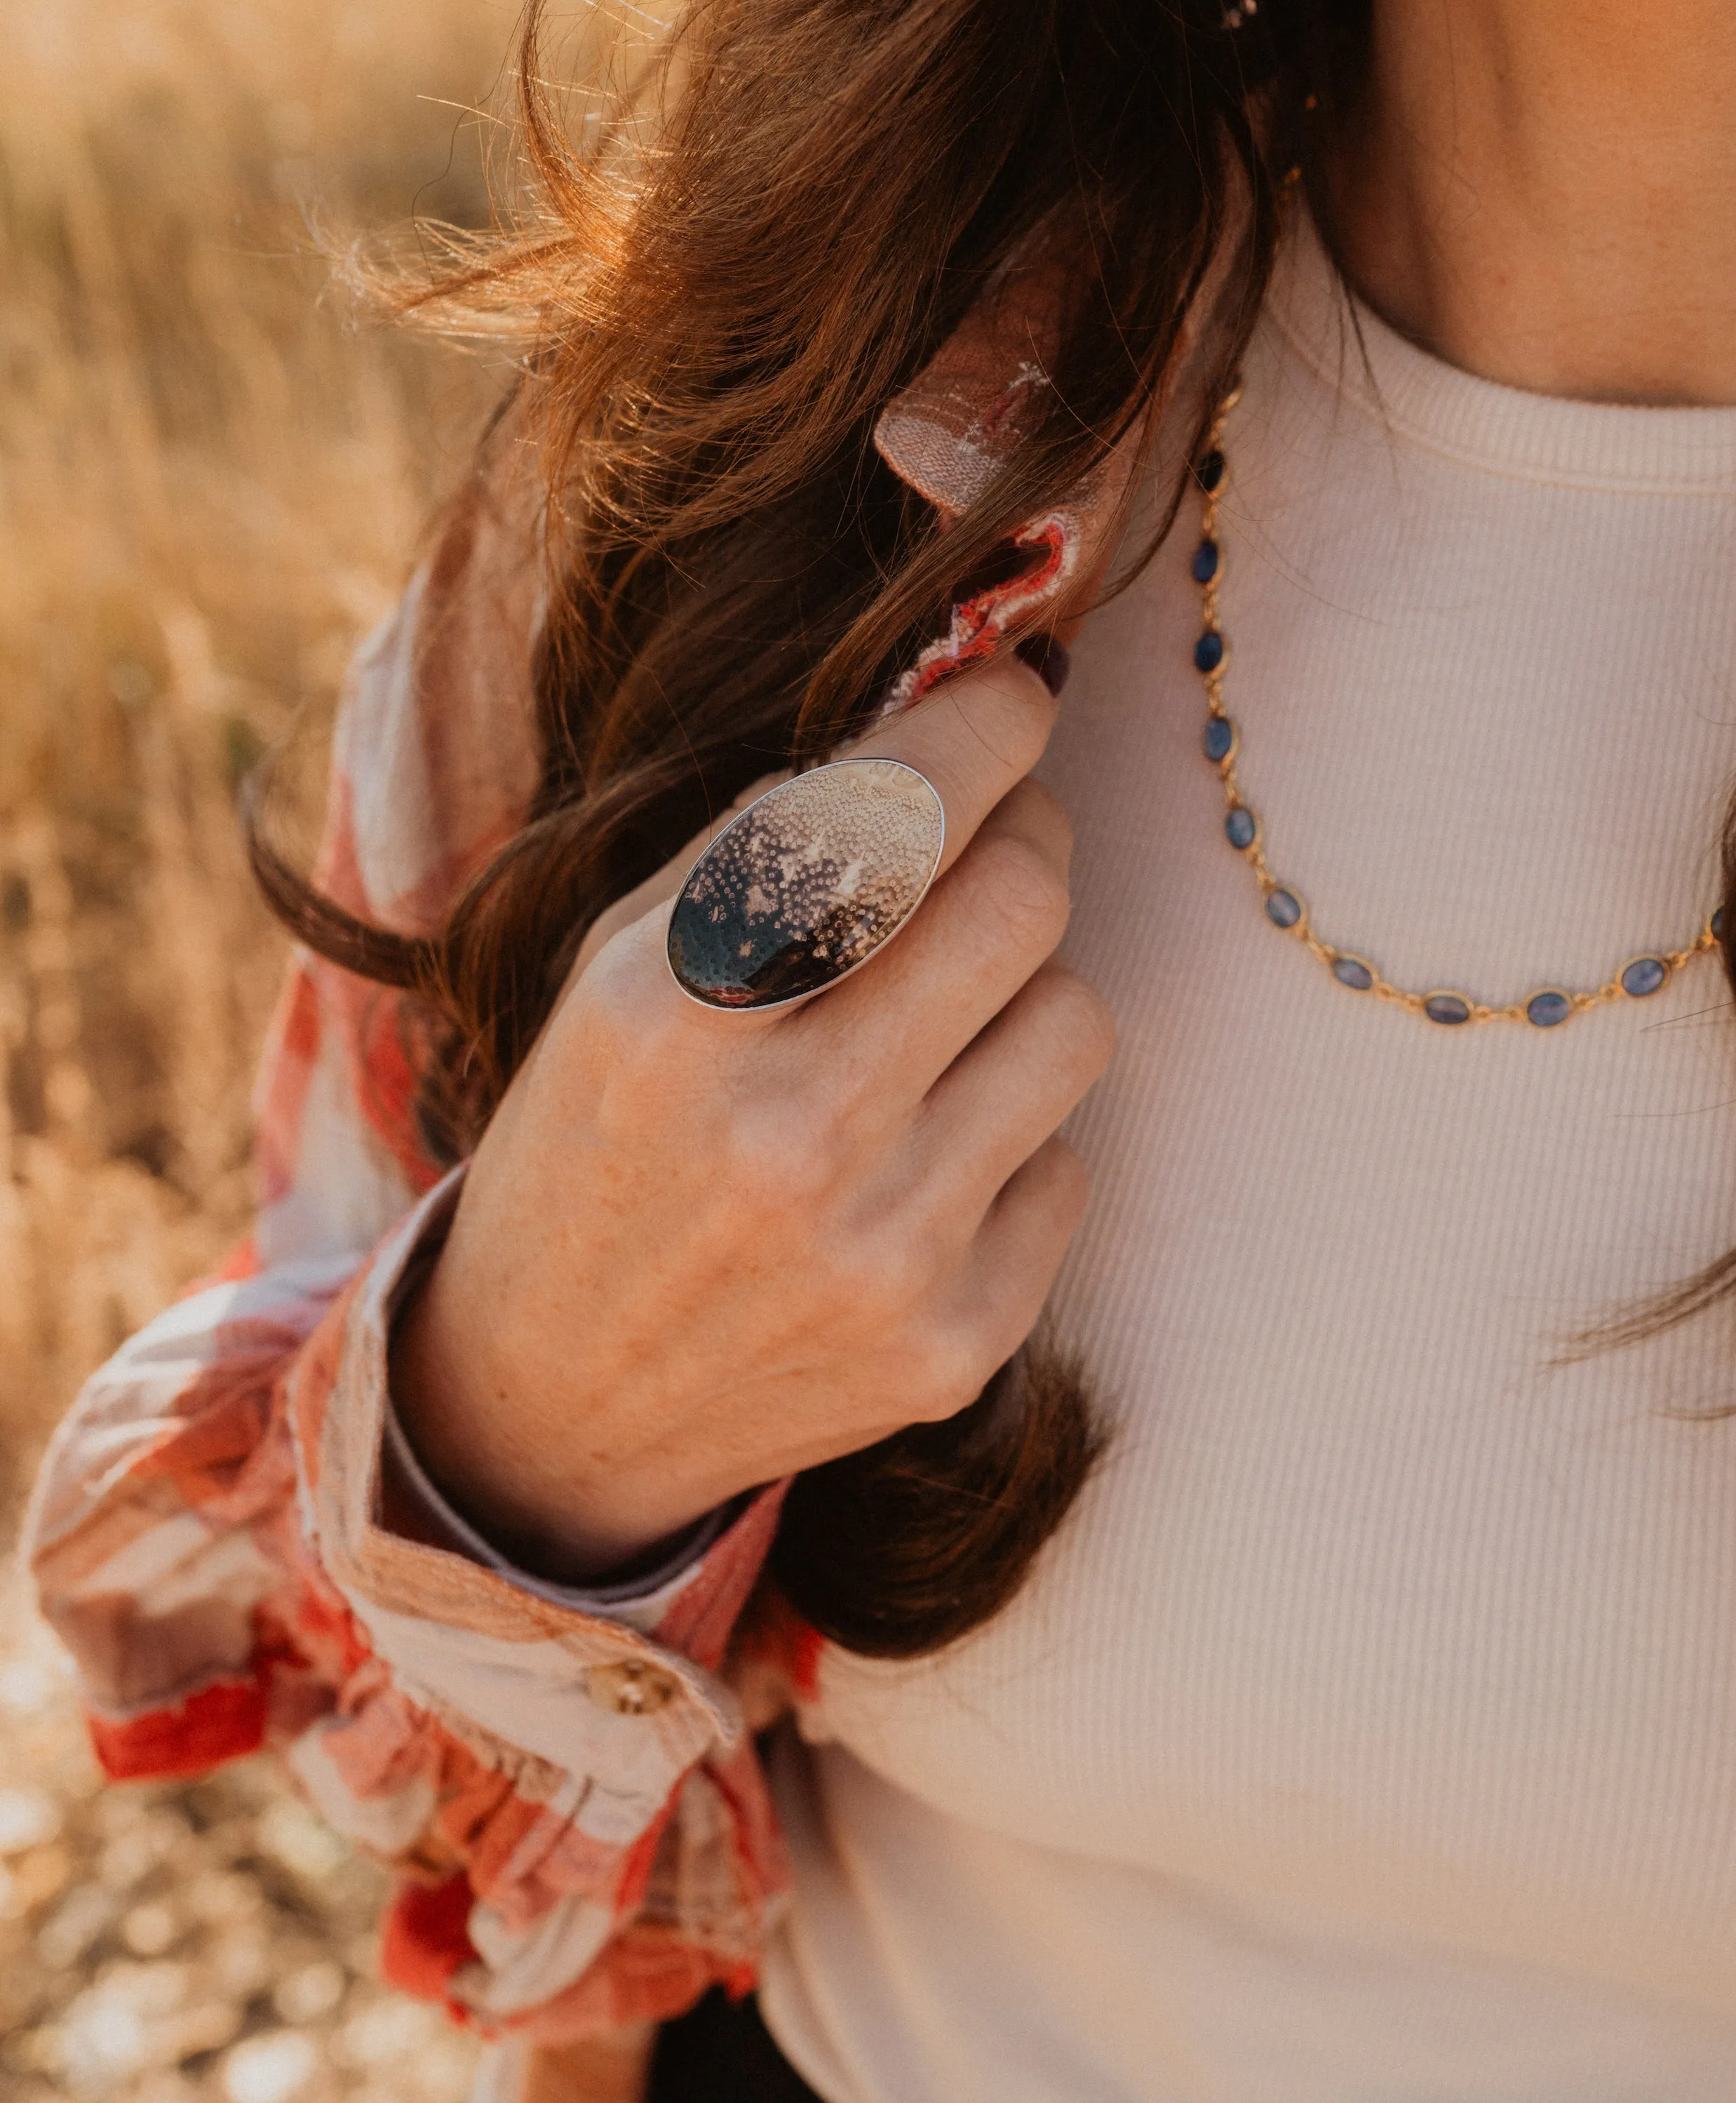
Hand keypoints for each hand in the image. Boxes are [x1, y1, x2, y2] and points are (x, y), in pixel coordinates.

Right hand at [389, 656, 1114, 1579]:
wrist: (553, 1406)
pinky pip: (1070, 1162)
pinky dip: (1010, 1140)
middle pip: (1023, 897)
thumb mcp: (617, 971)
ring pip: (1077, 1020)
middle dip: (1024, 838)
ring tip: (938, 1025)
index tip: (1016, 697)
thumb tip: (960, 711)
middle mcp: (786, 1134)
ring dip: (1023, 993)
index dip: (987, 724)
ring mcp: (883, 1251)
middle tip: (987, 845)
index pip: (895, 812)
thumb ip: (769, 844)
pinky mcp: (955, 1343)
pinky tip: (917, 1164)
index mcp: (672, 1013)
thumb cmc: (596, 1142)